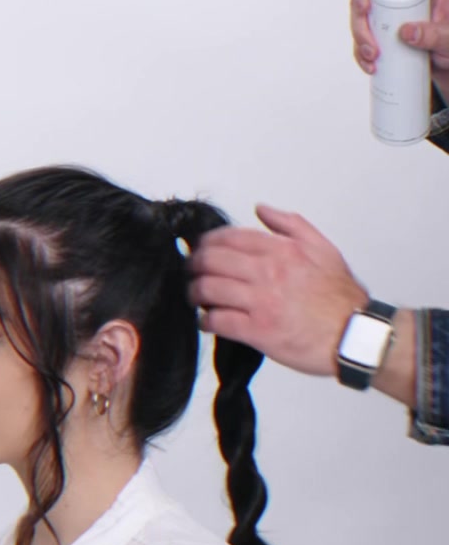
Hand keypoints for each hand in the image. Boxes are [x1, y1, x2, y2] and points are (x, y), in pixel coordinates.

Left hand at [188, 204, 367, 374]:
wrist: (353, 335)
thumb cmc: (340, 297)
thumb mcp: (323, 248)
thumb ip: (291, 224)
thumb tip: (261, 209)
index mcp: (282, 250)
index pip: (230, 237)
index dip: (208, 242)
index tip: (201, 248)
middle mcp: (268, 273)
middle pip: (212, 260)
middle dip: (195, 265)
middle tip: (192, 271)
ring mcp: (260, 302)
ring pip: (210, 289)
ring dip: (195, 292)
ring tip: (195, 296)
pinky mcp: (257, 331)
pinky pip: (218, 321)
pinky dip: (206, 320)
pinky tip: (205, 321)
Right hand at [350, 0, 448, 102]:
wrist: (446, 66)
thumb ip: (435, 34)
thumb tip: (406, 32)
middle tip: (363, 10)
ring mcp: (388, 9)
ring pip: (360, 8)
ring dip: (359, 29)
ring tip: (372, 53)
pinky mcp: (379, 30)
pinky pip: (361, 34)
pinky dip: (360, 50)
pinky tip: (369, 63)